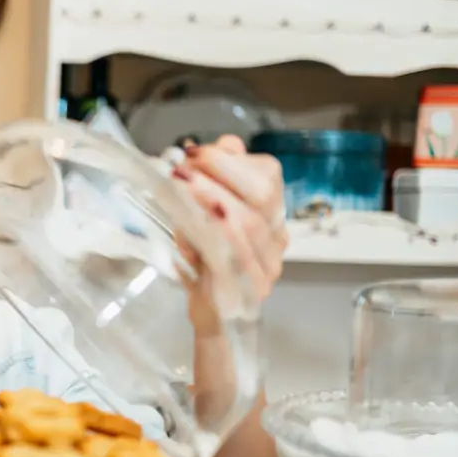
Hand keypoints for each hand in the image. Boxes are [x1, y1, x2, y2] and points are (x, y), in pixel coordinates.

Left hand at [174, 136, 287, 331]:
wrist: (211, 313)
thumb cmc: (208, 259)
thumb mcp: (209, 213)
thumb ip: (222, 177)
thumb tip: (226, 144)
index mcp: (272, 215)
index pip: (267, 177)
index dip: (230, 162)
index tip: (194, 152)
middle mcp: (277, 240)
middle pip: (262, 198)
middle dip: (220, 176)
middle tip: (183, 167)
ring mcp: (266, 268)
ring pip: (248, 227)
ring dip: (211, 200)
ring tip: (180, 185)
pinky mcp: (246, 292)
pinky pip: (231, 260)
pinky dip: (208, 240)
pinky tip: (186, 227)